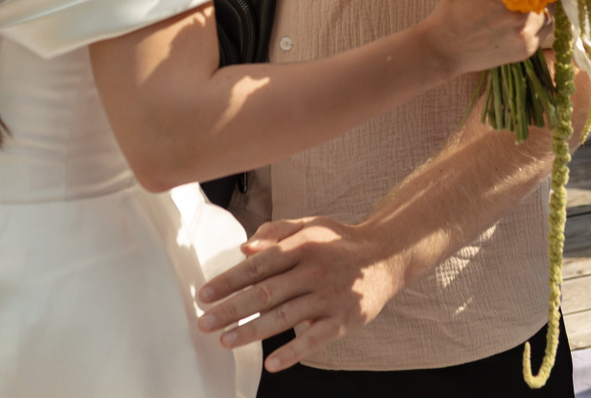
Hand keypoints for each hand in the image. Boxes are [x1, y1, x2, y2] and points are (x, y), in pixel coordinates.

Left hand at [196, 217, 403, 371]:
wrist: (386, 256)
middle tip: (205, 322)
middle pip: (266, 292)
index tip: (204, 294)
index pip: (258, 265)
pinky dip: (293, 352)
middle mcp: (314, 271)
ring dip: (253, 330)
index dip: (229, 280)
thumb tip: (244, 248)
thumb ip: (276, 232)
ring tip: (226, 340)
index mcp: (302, 246)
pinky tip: (272, 363)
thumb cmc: (339, 241)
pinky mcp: (344, 320)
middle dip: (231, 309)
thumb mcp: (310, 226)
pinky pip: (315, 339)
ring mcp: (329, 297)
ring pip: (285, 317)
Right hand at [419, 0, 544, 74]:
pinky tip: (522, 21)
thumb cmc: (452, 11)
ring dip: (539, 7)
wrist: (444, 49)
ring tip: (526, 4)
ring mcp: (525, 34)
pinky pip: (544, 31)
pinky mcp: (527, 50)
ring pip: (548, 13)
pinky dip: (536, 24)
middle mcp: (519, 15)